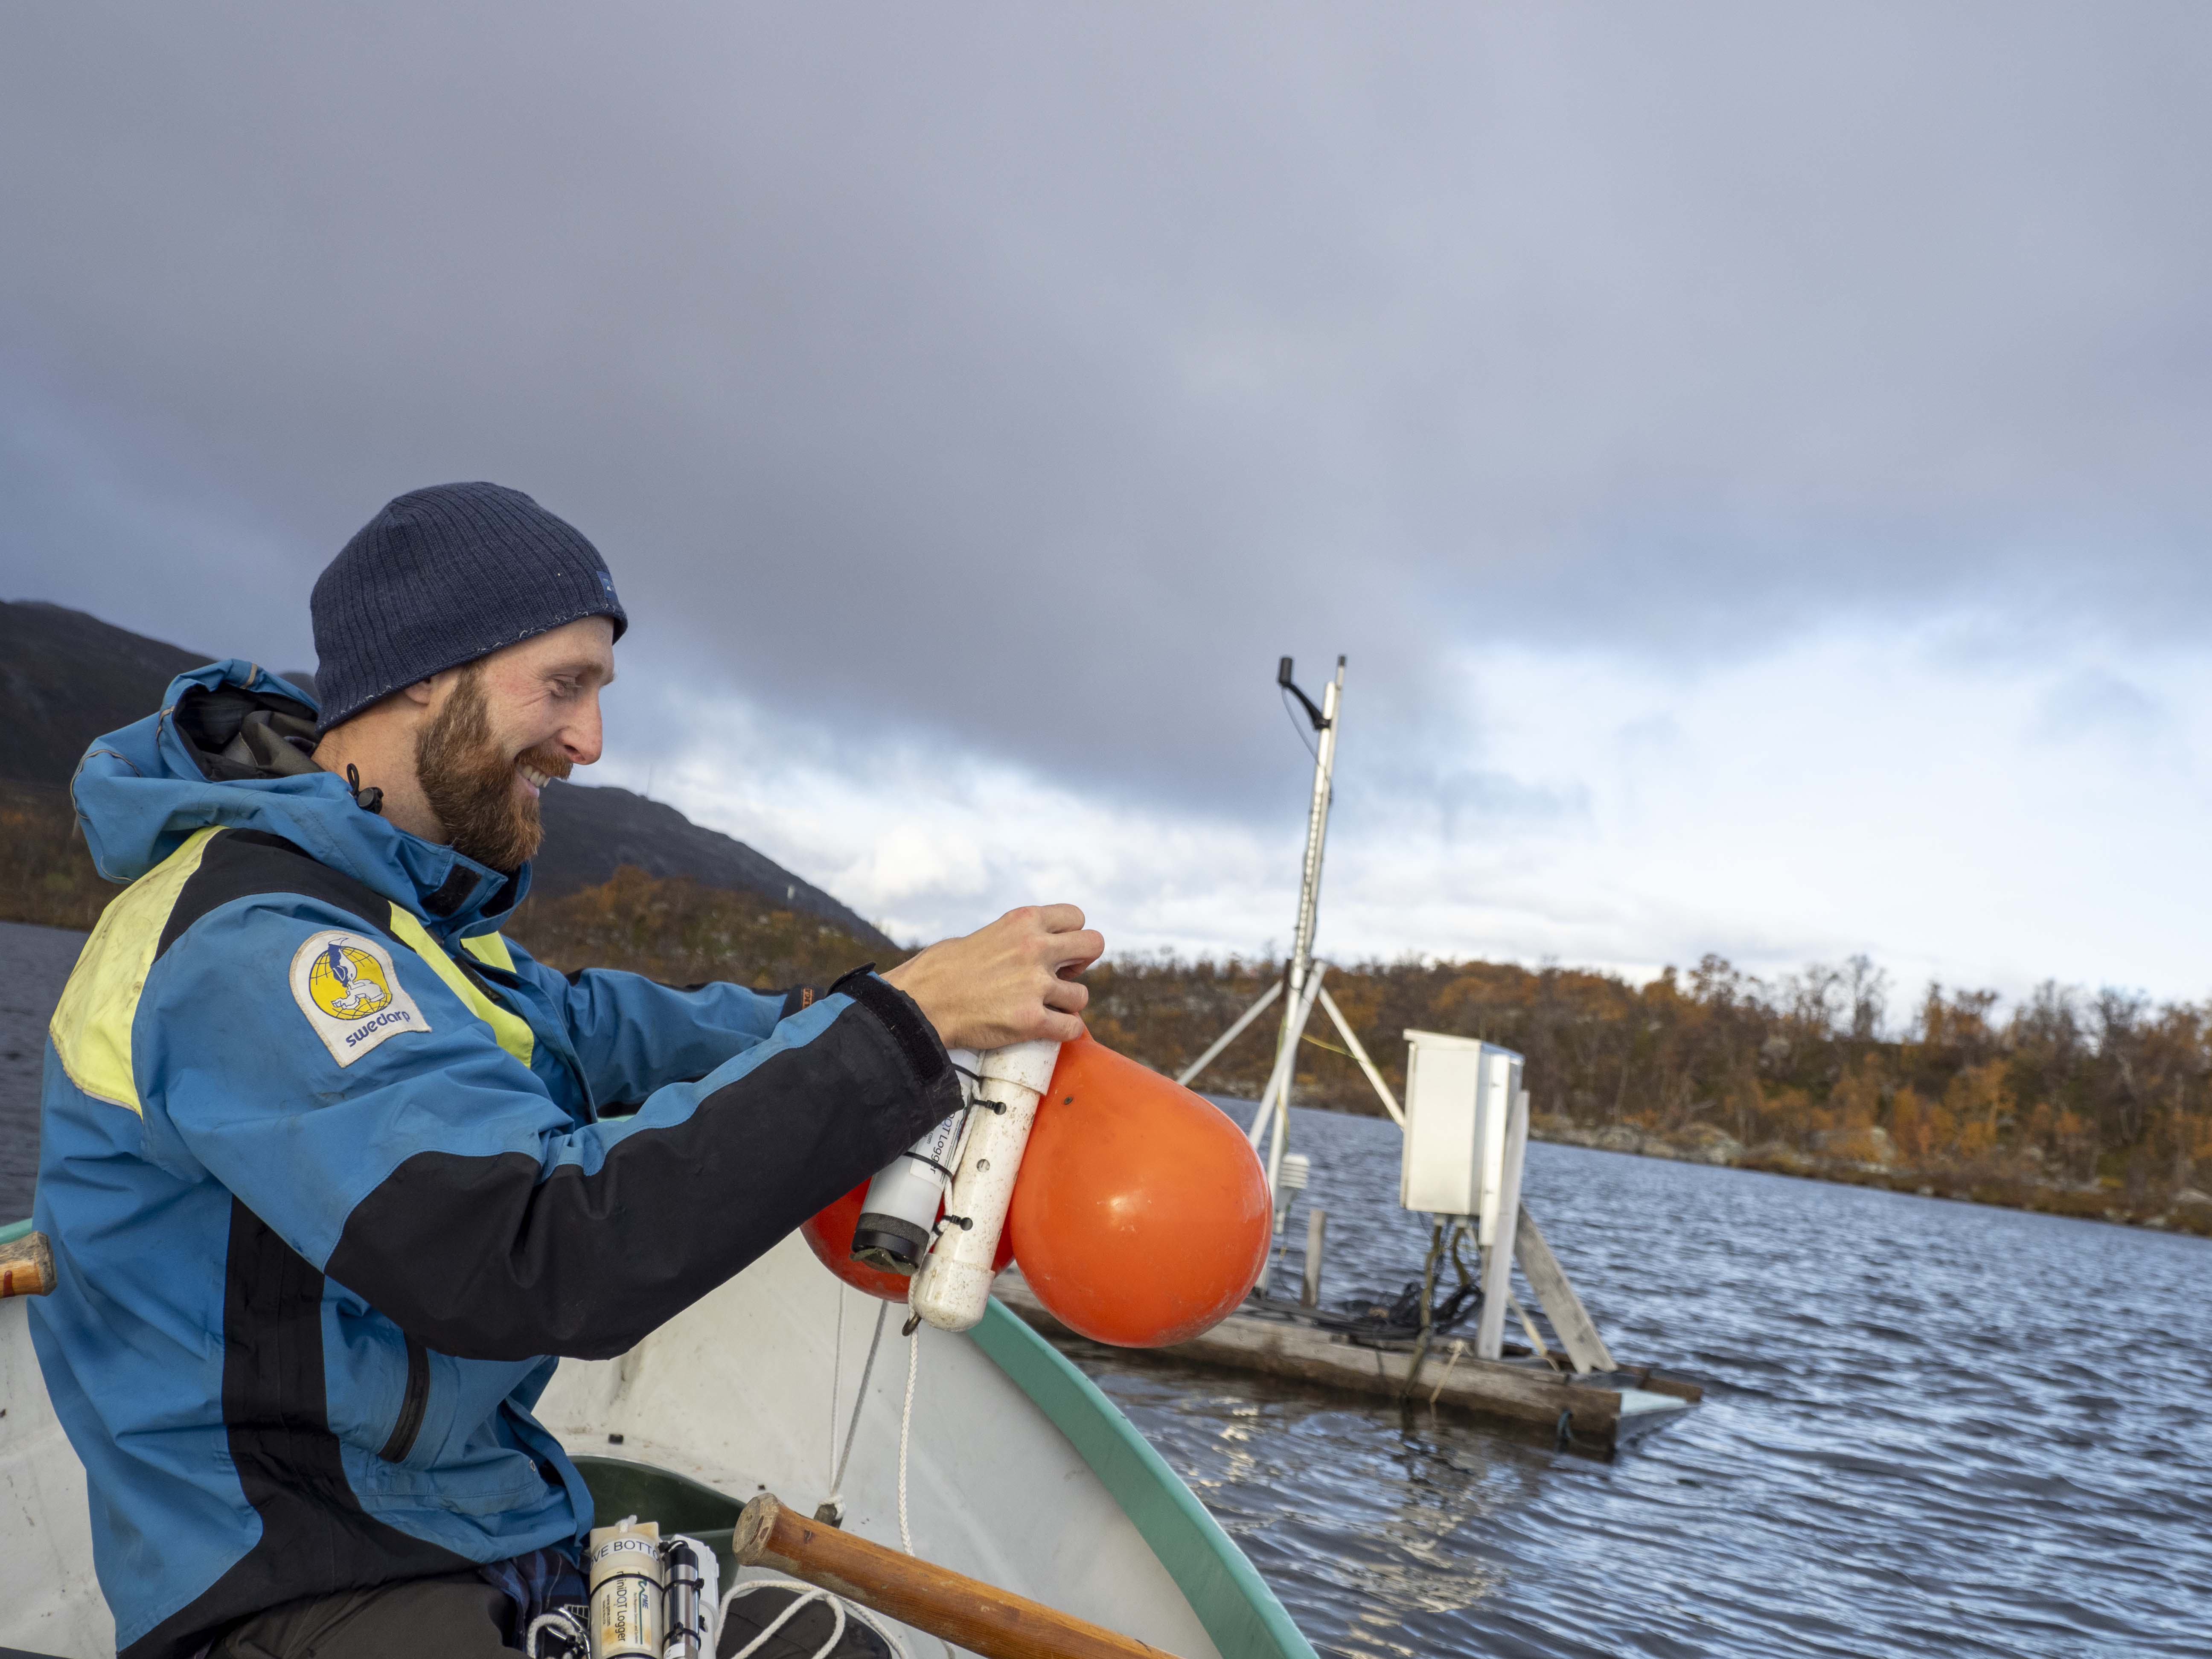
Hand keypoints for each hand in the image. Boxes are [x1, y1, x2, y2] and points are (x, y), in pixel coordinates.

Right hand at [882, 904, 1102, 1049]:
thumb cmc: (940, 971)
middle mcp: (1034, 948)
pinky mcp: (1030, 1020)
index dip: (1072, 935)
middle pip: (1094, 945)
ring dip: (1067, 1003)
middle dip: (1082, 963)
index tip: (1058, 951)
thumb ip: (1015, 938)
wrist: (918, 1004)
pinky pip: (1071, 1027)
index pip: (1076, 917)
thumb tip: (1034, 949)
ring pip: (1082, 995)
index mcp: (1022, 921)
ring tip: (1044, 1007)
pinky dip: (1064, 1031)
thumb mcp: (982, 936)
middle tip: (1062, 976)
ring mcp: (1034, 985)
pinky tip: (1048, 1028)